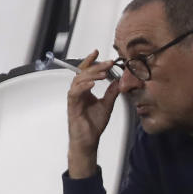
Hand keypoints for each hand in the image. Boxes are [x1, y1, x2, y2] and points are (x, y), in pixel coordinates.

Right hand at [67, 49, 120, 177]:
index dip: (91, 61)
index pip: (86, 72)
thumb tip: (119, 82)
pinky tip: (92, 84)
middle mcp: (78, 93)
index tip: (98, 52)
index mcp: (85, 91)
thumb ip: (111, 93)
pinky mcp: (72, 107)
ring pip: (78, 81)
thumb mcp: (107, 105)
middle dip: (96, 66)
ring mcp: (74, 99)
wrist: (88, 141)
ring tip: (103, 73)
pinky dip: (83, 87)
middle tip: (108, 63)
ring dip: (91, 75)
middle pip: (83, 73)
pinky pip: (75, 93)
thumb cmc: (93, 125)